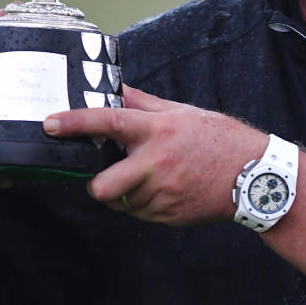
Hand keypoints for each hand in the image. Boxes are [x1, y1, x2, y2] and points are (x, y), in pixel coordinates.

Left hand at [43, 86, 267, 225]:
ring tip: (150, 178)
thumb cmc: (218, 139)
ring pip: (123, 201)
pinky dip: (144, 203)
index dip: (75, 123)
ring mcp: (163, 193)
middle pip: (103, 186)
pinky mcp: (169, 215)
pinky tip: (164, 190)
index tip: (51, 123)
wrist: (254, 175)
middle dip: (97, 185)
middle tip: (104, 176)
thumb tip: (114, 89)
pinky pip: (141, 213)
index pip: (108, 122)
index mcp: (158, 130)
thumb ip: (143, 103)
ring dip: (127, 193)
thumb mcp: (181, 113)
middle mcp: (157, 162)